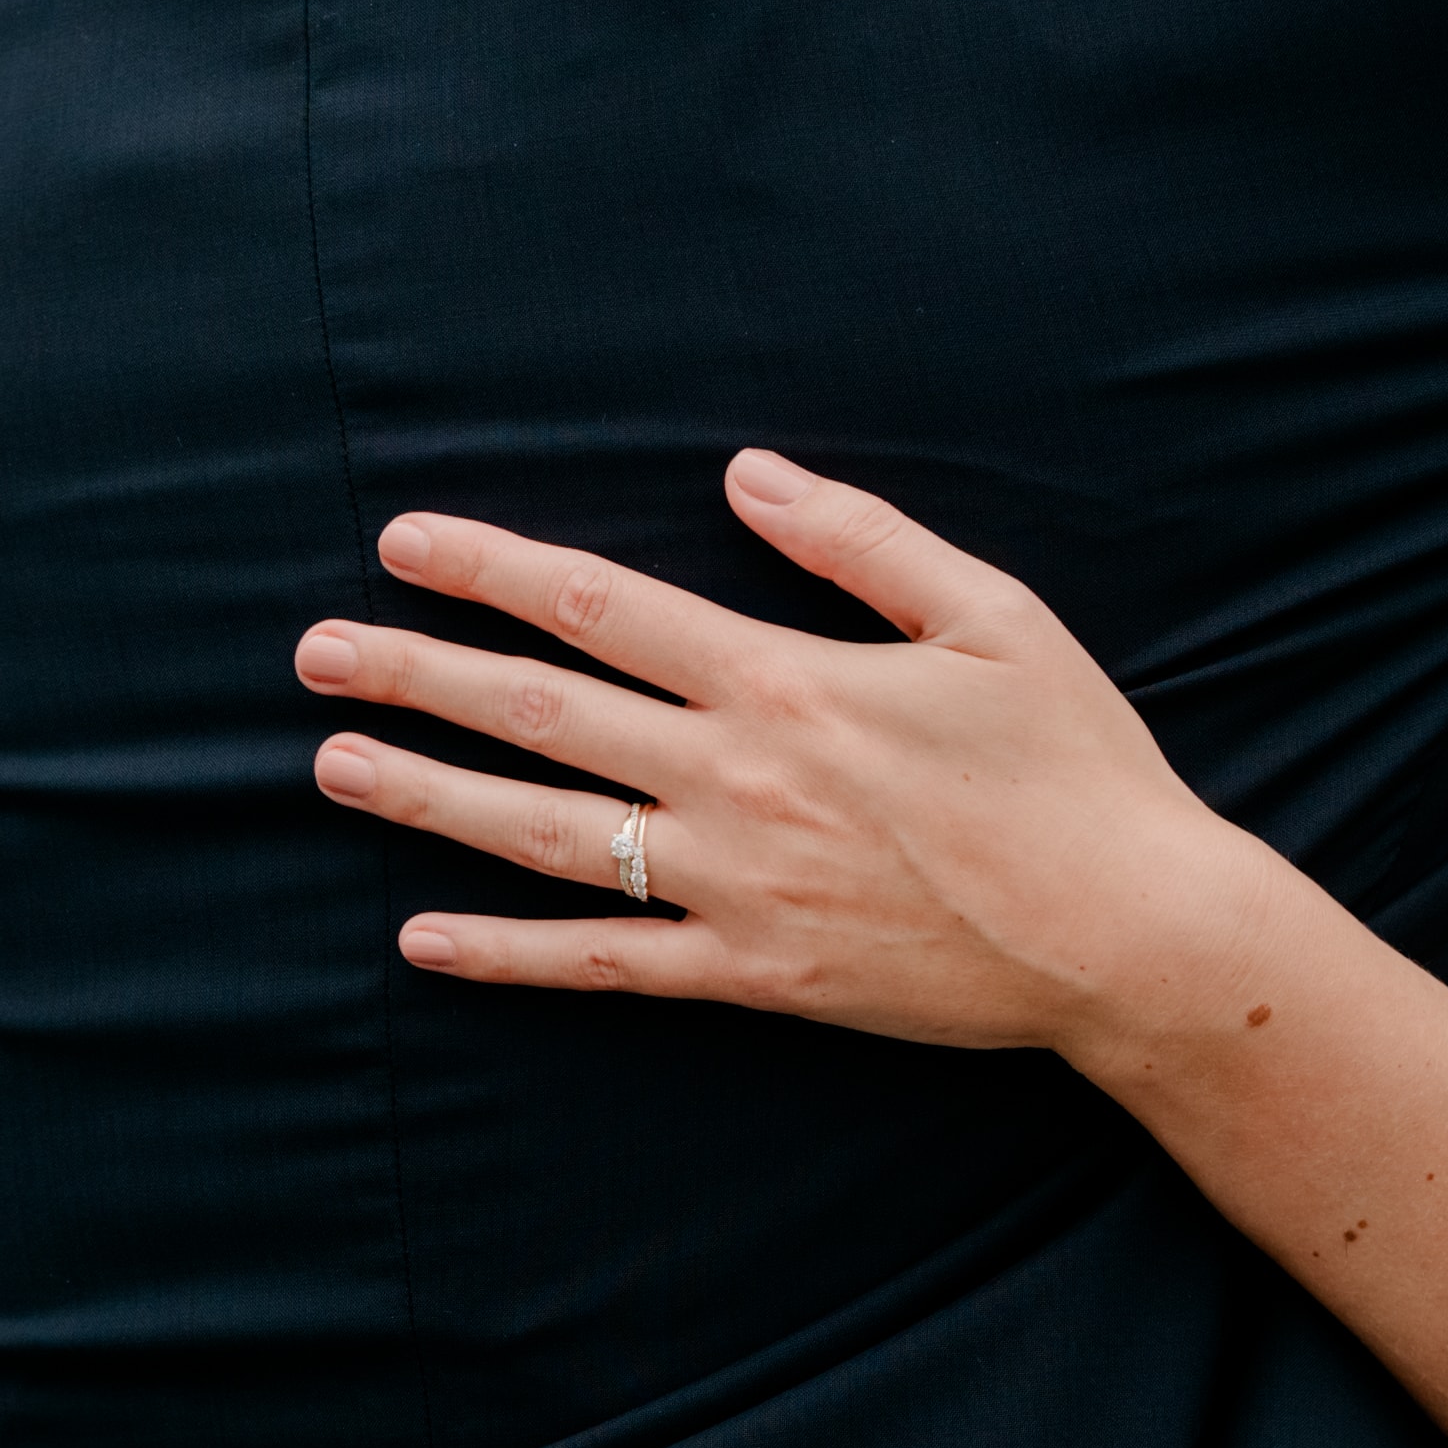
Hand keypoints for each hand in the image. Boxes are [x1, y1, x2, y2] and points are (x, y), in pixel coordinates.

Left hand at [301, 451, 1269, 1054]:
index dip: (492, 569)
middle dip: (419, 674)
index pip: (602, 607)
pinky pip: (603, 965)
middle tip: (315, 652)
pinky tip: (422, 937)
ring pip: (545, 836)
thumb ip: (858, 539)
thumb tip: (745, 472)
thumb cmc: (1076, 766)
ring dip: (429, 797)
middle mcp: (737, 781)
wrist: (1131, 935)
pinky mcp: (754, 975)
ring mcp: (735, 887)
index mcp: (785, 681)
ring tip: (335, 765)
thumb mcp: (991, 616)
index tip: (404, 544)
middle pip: (542, 713)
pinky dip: (505, 954)